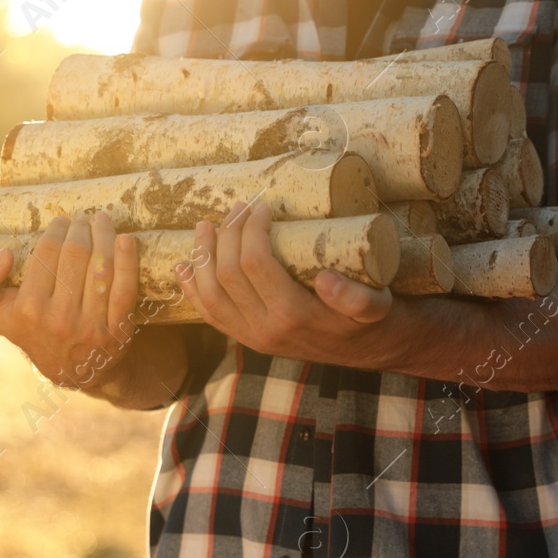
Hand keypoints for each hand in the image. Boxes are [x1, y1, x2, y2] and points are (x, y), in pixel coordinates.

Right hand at [0, 212, 140, 387]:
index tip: (63, 221)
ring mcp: (91, 326)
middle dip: (81, 227)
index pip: (46, 252)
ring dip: (104, 234)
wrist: (71, 369)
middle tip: (84, 219)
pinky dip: (128, 260)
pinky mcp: (118, 330)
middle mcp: (59, 319)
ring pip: (101, 266)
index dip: (57, 229)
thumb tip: (4, 254)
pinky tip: (125, 240)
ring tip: (102, 221)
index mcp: (28, 310)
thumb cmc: (30, 330)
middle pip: (76, 253)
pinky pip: (125, 288)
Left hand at [176, 202, 394, 365]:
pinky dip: (191, 289)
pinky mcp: (246, 339)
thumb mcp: (375, 305)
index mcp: (293, 315)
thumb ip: (355, 297)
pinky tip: (183, 267)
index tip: (263, 207)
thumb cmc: (373, 318)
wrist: (370, 350)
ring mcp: (252, 337)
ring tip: (205, 226)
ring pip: (210, 295)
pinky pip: (208, 315)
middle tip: (237, 207)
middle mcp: (266, 330)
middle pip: (228, 275)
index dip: (251, 230)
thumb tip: (324, 280)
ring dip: (202, 256)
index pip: (255, 264)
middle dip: (227, 235)